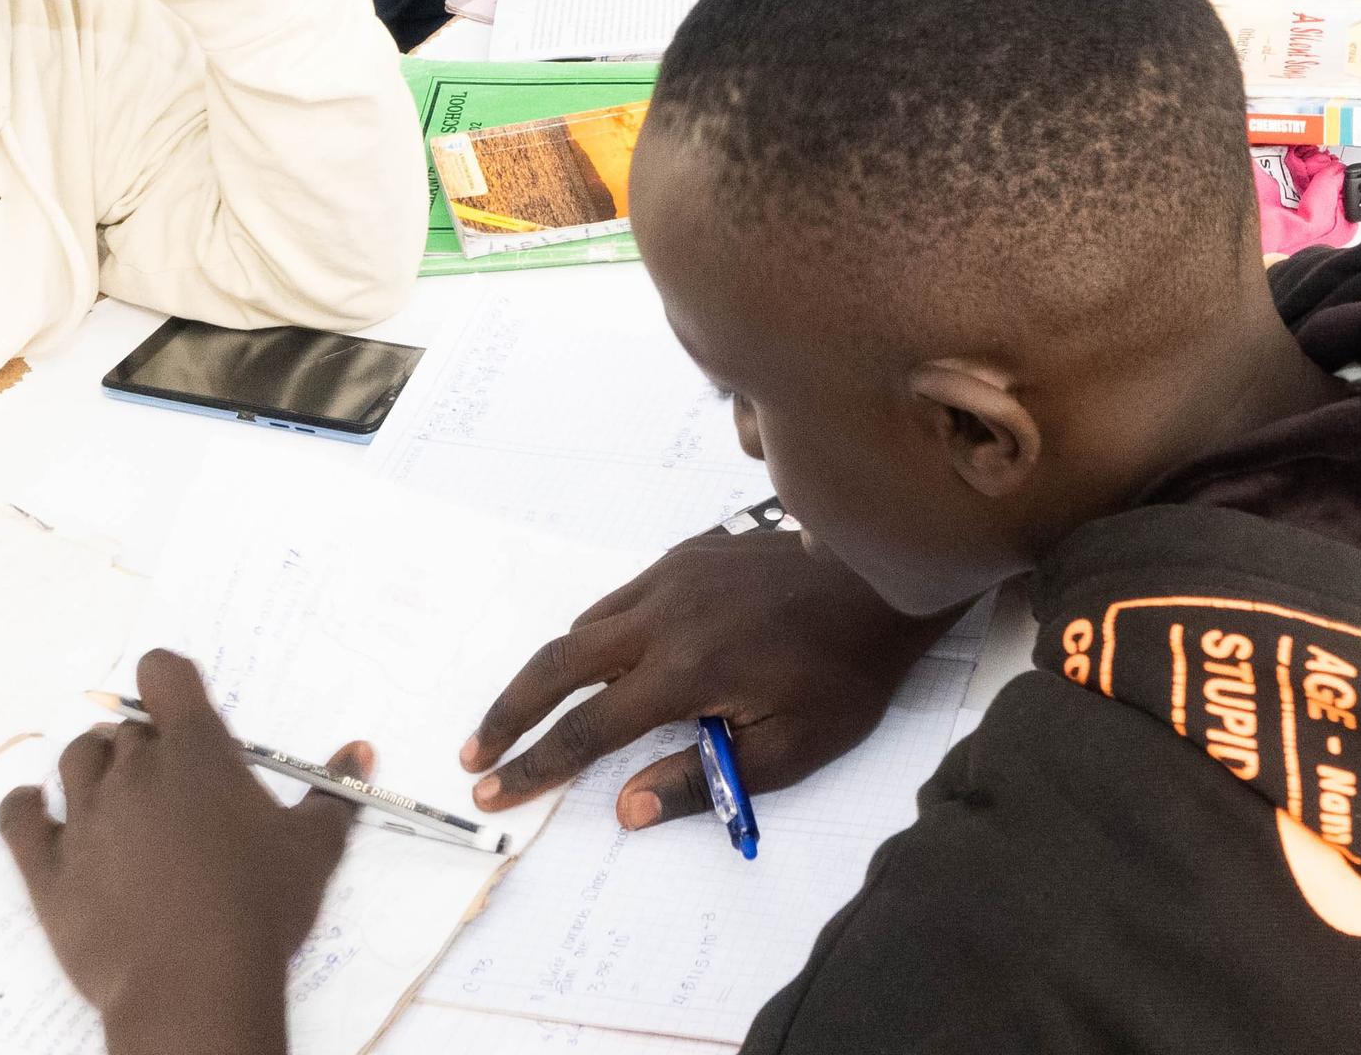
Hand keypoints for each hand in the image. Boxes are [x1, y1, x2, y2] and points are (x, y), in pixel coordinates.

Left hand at [3, 650, 364, 1054]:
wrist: (193, 985)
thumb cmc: (258, 912)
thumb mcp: (313, 851)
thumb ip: (333, 794)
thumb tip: (360, 752)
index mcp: (196, 754)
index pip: (164, 676)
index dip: (168, 679)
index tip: (176, 699)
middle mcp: (134, 773)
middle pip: (124, 731)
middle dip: (142, 746)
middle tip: (165, 782)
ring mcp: (85, 819)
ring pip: (73, 761)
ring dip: (91, 768)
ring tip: (112, 795)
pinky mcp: (48, 869)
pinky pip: (18, 819)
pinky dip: (23, 808)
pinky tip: (32, 810)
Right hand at [460, 529, 953, 825]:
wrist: (884, 580)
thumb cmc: (847, 673)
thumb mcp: (789, 747)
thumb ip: (701, 781)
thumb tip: (624, 808)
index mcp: (687, 670)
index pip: (589, 729)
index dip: (535, 765)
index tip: (493, 788)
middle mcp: (665, 616)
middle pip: (557, 663)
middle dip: (509, 711)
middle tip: (475, 750)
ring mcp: (674, 576)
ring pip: (587, 625)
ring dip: (551, 671)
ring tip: (532, 713)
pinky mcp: (689, 553)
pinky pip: (622, 596)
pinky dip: (598, 631)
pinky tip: (604, 657)